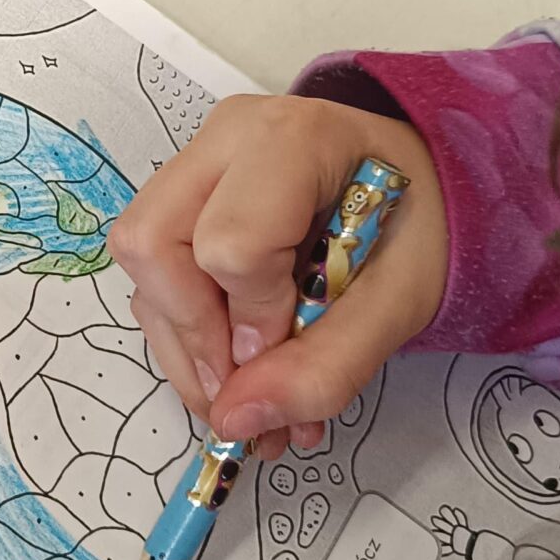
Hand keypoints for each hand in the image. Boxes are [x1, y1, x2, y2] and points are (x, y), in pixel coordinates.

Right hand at [109, 94, 447, 455]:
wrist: (417, 183)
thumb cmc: (415, 227)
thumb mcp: (399, 303)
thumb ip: (328, 365)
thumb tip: (235, 421)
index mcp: (295, 142)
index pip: (229, 243)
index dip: (250, 320)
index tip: (289, 356)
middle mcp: (226, 138)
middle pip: (153, 244)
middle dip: (194, 336)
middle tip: (246, 391)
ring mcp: (195, 163)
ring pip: (142, 266)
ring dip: (185, 348)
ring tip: (247, 399)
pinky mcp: (179, 196)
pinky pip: (152, 275)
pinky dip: (187, 335)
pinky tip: (237, 368)